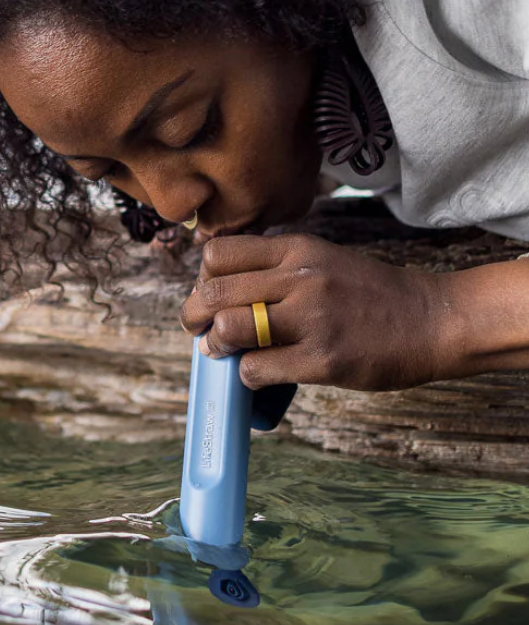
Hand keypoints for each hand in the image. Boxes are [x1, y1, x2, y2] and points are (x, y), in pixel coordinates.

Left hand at [180, 233, 446, 390]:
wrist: (431, 319)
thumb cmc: (370, 292)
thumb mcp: (320, 259)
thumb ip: (274, 267)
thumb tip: (218, 288)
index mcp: (295, 250)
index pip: (219, 254)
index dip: (203, 277)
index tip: (210, 293)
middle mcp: (299, 279)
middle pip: (214, 292)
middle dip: (194, 314)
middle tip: (199, 327)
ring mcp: (311, 319)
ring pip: (229, 328)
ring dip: (215, 344)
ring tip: (222, 350)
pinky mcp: (322, 360)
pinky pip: (257, 369)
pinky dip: (246, 375)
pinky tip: (257, 373)